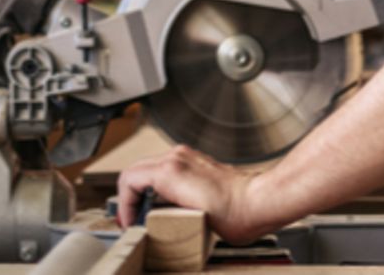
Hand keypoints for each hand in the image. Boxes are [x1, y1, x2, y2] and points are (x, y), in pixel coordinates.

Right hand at [115, 145, 267, 243]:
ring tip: (146, 212)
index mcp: (169, 171)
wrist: (259, 202)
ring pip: (150, 168)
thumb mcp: (187, 222)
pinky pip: (166, 168)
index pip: (128, 180)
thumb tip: (149, 225)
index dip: (123, 205)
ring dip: (144, 189)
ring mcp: (188, 157)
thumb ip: (161, 218)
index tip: (129, 222)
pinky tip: (165, 203)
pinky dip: (158, 183)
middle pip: (136, 171)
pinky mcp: (197, 162)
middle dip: (130, 196)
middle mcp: (177, 158)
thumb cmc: (234, 214)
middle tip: (132, 219)